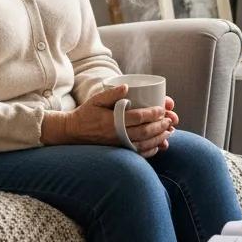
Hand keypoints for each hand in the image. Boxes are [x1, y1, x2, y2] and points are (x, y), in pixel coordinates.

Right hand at [52, 87, 178, 155]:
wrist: (72, 132)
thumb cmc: (85, 113)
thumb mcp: (96, 100)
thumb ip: (111, 94)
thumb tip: (126, 87)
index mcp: (112, 121)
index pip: (137, 117)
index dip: (152, 114)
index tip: (162, 109)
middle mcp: (116, 134)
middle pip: (144, 132)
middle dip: (160, 126)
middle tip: (170, 120)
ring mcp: (117, 145)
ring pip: (142, 144)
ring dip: (158, 138)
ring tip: (169, 132)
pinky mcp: (117, 151)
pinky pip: (136, 153)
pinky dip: (149, 151)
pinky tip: (158, 145)